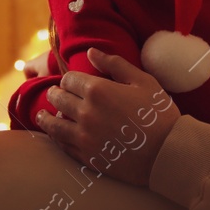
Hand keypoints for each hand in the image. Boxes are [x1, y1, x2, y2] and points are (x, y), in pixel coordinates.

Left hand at [37, 49, 180, 186]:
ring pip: (54, 125)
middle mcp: (86, 113)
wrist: (168, 153)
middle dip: (55, 94)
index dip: (69, 79)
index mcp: (98, 91)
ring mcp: (84, 137)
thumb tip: (90, 52)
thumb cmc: (159, 113)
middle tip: (54, 94)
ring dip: (46, 118)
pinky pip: (63, 146)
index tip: (71, 81)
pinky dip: (56, 138)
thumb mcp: (142, 81)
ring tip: (41, 115)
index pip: (70, 80)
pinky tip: (55, 135)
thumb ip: (114, 64)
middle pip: (59, 99)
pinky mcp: (87, 157)